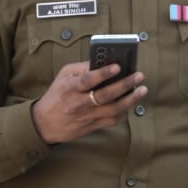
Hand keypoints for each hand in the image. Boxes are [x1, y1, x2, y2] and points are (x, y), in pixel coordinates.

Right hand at [31, 61, 146, 143]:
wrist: (44, 123)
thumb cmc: (57, 95)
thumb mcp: (64, 77)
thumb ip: (82, 68)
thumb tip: (103, 61)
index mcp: (71, 88)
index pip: (88, 80)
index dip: (103, 73)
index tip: (118, 66)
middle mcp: (80, 103)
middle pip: (105, 95)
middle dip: (125, 85)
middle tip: (139, 76)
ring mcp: (88, 116)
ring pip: (113, 109)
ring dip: (131, 100)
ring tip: (143, 89)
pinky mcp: (93, 126)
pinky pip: (113, 120)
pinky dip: (124, 111)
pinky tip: (131, 102)